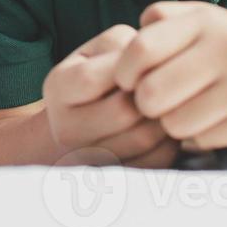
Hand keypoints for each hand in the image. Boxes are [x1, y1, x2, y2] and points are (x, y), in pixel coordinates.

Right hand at [42, 25, 180, 167]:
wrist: (84, 123)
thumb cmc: (100, 75)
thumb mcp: (98, 50)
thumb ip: (120, 47)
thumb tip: (152, 67)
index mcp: (57, 89)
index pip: (90, 78)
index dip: (125, 69)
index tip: (139, 66)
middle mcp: (65, 130)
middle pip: (122, 112)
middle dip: (150, 93)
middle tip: (162, 83)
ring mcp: (89, 160)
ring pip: (144, 138)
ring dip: (163, 116)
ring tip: (166, 103)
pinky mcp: (117, 179)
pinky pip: (156, 160)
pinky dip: (169, 141)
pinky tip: (162, 127)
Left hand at [113, 2, 226, 149]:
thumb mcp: (209, 20)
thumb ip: (163, 22)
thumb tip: (124, 46)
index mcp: (206, 20)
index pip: (140, 48)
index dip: (124, 71)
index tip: (127, 80)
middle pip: (151, 93)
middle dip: (146, 104)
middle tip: (156, 103)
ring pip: (174, 123)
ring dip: (172, 124)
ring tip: (187, 111)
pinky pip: (202, 140)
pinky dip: (199, 137)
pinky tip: (213, 122)